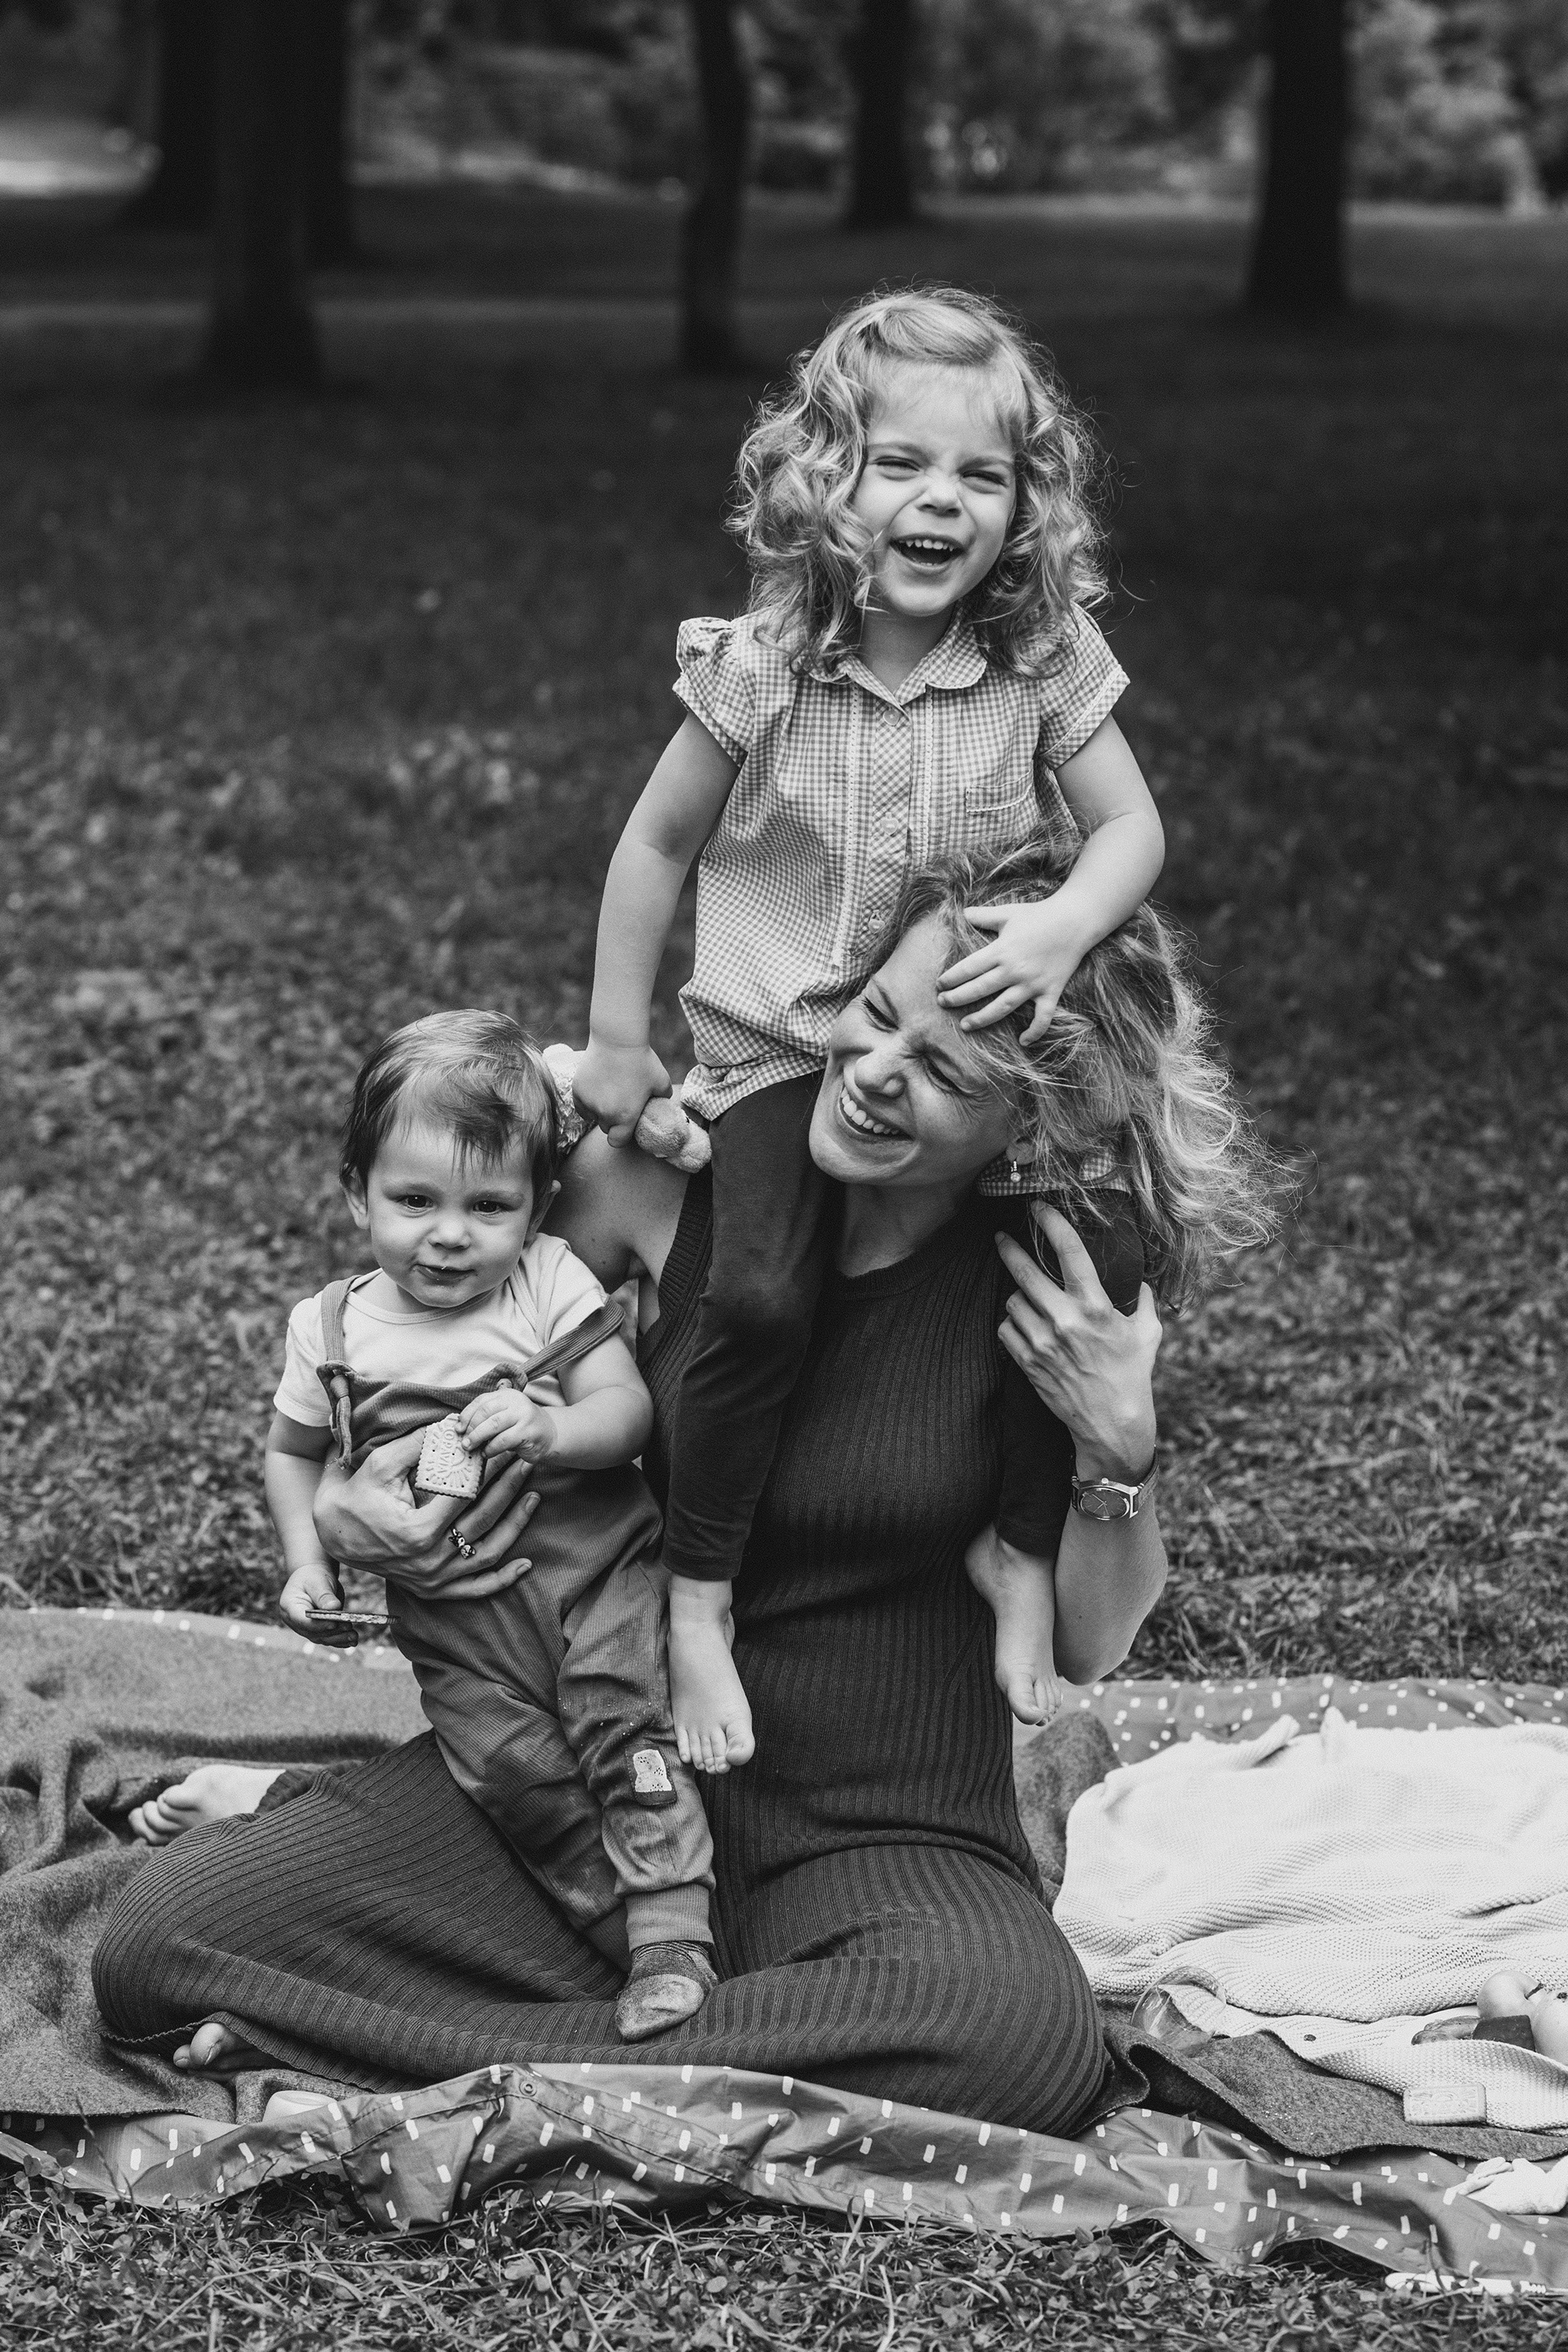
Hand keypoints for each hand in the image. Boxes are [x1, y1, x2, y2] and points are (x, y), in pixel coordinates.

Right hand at [280, 1561, 359, 1648]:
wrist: (313, 1577)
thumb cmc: (313, 1576)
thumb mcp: (317, 1582)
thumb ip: (324, 1595)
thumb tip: (334, 1608)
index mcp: (289, 1607)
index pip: (302, 1620)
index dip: (318, 1624)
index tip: (334, 1624)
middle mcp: (295, 1622)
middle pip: (313, 1632)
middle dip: (332, 1631)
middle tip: (348, 1627)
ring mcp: (305, 1628)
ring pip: (321, 1638)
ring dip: (338, 1639)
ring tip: (354, 1637)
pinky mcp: (317, 1631)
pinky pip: (328, 1638)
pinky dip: (340, 1641)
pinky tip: (352, 1641)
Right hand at [313, 1429, 540, 1600]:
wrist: (332, 1535)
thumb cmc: (355, 1495)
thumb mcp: (380, 1464)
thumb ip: (418, 1444)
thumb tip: (453, 1423)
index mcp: (417, 1531)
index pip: (466, 1494)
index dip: (488, 1468)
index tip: (503, 1447)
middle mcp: (429, 1561)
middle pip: (483, 1521)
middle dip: (508, 1488)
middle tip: (525, 1462)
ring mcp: (433, 1580)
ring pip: (487, 1554)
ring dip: (515, 1526)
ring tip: (534, 1497)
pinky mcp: (434, 1591)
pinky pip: (475, 1589)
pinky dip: (502, 1579)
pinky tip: (525, 1565)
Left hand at [459, 1385, 555, 1463]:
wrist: (549, 1434)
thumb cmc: (520, 1426)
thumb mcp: (504, 1416)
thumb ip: (486, 1417)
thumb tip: (462, 1428)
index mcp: (507, 1395)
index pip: (482, 1401)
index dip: (467, 1415)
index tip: (458, 1429)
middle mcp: (516, 1401)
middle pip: (486, 1412)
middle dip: (471, 1428)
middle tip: (464, 1442)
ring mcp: (524, 1415)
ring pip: (493, 1425)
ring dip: (478, 1438)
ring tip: (472, 1448)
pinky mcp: (528, 1431)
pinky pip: (503, 1440)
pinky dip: (491, 1448)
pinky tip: (487, 1453)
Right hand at [574, 1039, 671, 1147]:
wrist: (617, 1039)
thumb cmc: (642, 1060)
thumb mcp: (662, 1082)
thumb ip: (662, 1098)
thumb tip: (663, 1105)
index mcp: (625, 1117)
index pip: (618, 1141)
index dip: (622, 1136)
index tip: (626, 1127)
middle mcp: (605, 1114)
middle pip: (606, 1128)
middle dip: (613, 1121)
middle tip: (620, 1105)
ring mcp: (589, 1103)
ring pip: (592, 1116)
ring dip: (600, 1110)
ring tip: (610, 1092)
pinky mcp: (577, 1091)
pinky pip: (581, 1105)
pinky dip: (588, 1101)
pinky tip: (598, 1089)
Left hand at [937, 899, 1089, 1043]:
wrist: (1075, 920)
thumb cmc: (1039, 915)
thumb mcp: (1007, 912)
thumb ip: (983, 915)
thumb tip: (962, 912)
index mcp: (1001, 950)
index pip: (968, 968)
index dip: (951, 978)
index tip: (939, 985)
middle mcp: (1014, 970)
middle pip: (979, 990)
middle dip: (957, 998)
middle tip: (943, 1003)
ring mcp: (1032, 984)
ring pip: (1002, 1007)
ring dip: (982, 1018)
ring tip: (966, 1025)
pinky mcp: (1050, 991)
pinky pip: (1043, 1017)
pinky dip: (1035, 1031)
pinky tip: (1023, 1041)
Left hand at [996, 1204, 1159, 1477]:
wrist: (1112, 1423)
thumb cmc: (1133, 1374)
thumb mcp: (1148, 1332)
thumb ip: (1143, 1300)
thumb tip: (1140, 1280)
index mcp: (1095, 1307)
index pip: (1069, 1251)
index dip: (1050, 1222)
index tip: (1037, 1207)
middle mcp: (1065, 1320)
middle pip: (1024, 1272)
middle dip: (1009, 1249)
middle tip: (1002, 1238)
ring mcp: (1042, 1343)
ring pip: (1013, 1301)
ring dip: (1018, 1295)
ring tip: (1028, 1297)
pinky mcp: (1028, 1363)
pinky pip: (1006, 1330)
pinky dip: (1012, 1324)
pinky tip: (1024, 1325)